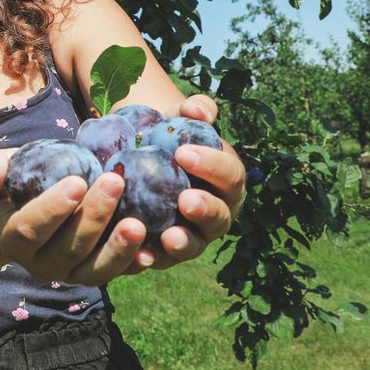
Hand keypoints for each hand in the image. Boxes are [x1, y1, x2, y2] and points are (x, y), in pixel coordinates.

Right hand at [0, 148, 148, 285]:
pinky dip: (134, 264)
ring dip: (118, 249)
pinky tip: (153, 250)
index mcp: (15, 239)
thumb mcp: (1, 170)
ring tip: (138, 224)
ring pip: (94, 271)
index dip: (53, 208)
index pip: (31, 228)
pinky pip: (116, 275)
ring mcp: (70, 274)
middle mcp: (41, 265)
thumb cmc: (19, 182)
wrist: (35, 208)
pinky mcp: (96, 275)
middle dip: (93, 217)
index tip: (78, 181)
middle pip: (68, 249)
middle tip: (115, 181)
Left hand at [148, 93, 245, 269]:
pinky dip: (152, 259)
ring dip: (184, 243)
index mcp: (226, 180)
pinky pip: (162, 260)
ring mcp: (194, 236)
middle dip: (205, 209)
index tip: (182, 153)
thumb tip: (198, 109)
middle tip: (185, 199)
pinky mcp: (167, 253)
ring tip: (170, 237)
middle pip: (220, 216)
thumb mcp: (179, 119)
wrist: (141, 159)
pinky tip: (139, 256)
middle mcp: (217, 213)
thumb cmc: (168, 138)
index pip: (230, 174)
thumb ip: (193, 110)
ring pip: (196, 245)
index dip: (211, 165)